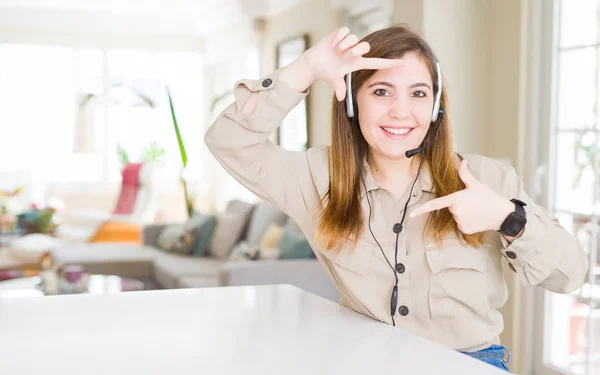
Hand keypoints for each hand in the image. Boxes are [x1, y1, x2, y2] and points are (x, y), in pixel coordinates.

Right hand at [286, 27, 404, 100]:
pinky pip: (345, 31)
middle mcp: (355, 52)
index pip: (377, 62)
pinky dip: (339, 37)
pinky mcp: (340, 34)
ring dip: (345, 44)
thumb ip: (339, 87)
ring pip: (354, 38)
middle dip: (355, 50)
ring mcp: (348, 43)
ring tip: (336, 50)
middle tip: (345, 55)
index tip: (403, 63)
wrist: (313, 63)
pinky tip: (333, 44)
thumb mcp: (334, 80)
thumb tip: (340, 98)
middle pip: (365, 46)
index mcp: (357, 63)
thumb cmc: (326, 72)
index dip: (390, 63)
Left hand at [409, 159, 514, 233]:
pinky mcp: (465, 229)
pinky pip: (462, 225)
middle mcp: (456, 211)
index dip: (421, 210)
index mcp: (456, 198)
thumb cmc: (489, 197)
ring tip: (477, 210)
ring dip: (464, 214)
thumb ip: (465, 174)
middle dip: (459, 205)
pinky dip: (468, 222)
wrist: (503, 214)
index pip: (435, 204)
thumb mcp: (476, 184)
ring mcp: (460, 221)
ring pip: (456, 216)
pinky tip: (477, 218)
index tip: (411, 214)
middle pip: (451, 208)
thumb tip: (462, 161)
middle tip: (473, 203)